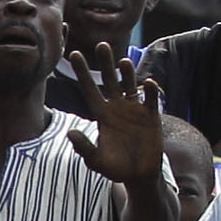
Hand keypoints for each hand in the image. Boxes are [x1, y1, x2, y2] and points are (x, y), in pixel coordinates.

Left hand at [65, 45, 165, 188]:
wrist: (139, 175)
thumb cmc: (115, 168)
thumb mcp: (97, 161)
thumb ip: (84, 148)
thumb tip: (70, 132)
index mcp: (102, 115)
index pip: (89, 89)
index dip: (82, 73)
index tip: (74, 54)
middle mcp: (117, 108)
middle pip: (109, 81)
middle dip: (105, 63)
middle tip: (100, 44)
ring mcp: (135, 110)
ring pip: (129, 85)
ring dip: (127, 73)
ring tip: (123, 61)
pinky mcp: (151, 116)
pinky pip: (150, 100)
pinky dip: (150, 91)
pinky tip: (148, 83)